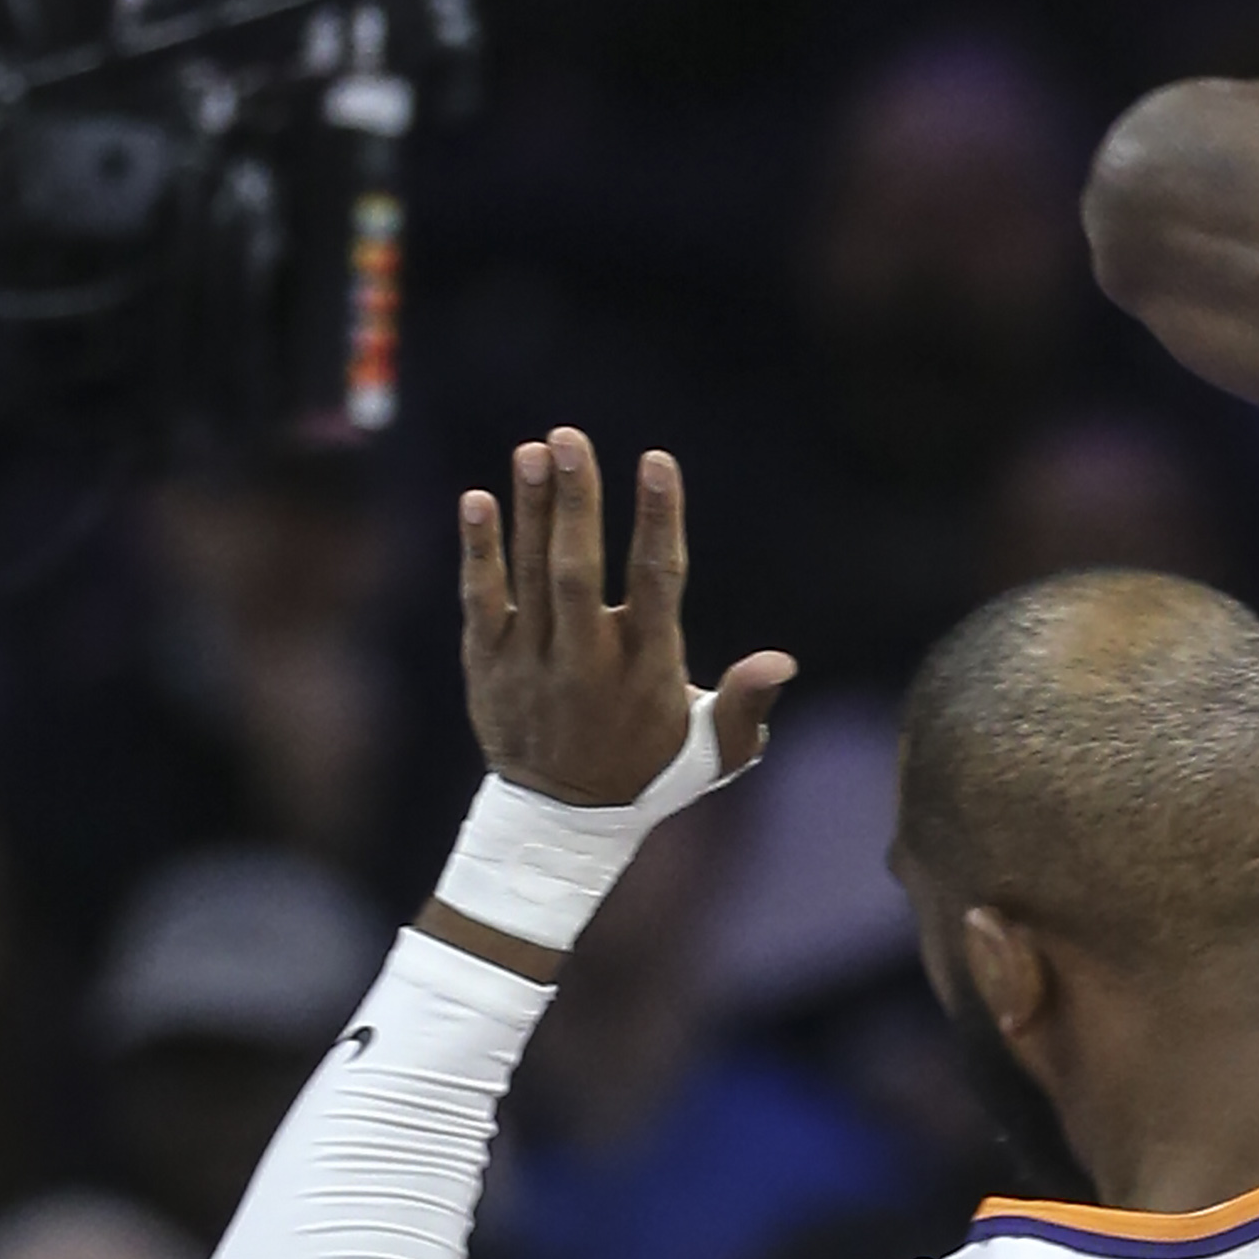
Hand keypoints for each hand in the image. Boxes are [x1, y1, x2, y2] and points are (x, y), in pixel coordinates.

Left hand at [459, 428, 792, 806]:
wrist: (562, 822)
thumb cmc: (653, 770)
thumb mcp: (713, 750)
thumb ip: (746, 702)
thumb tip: (780, 661)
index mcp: (647, 670)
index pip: (656, 581)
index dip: (658, 517)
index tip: (657, 461)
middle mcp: (587, 661)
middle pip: (577, 569)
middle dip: (577, 501)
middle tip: (570, 437)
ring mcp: (531, 664)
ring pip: (529, 576)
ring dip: (532, 510)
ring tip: (535, 451)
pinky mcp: (489, 667)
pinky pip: (482, 600)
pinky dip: (479, 551)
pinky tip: (479, 501)